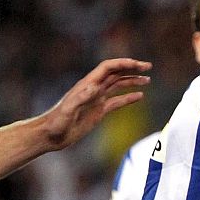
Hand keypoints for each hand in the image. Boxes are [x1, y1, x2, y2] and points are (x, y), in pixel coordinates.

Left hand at [37, 58, 151, 149]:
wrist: (51, 136)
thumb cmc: (56, 123)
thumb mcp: (67, 111)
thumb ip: (80, 98)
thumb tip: (96, 87)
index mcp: (87, 85)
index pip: (108, 68)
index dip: (123, 63)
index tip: (138, 64)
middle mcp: (93, 89)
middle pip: (116, 73)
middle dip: (132, 68)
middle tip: (148, 67)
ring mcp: (96, 100)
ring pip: (118, 85)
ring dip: (132, 80)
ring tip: (147, 79)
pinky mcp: (98, 111)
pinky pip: (117, 101)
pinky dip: (129, 97)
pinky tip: (139, 96)